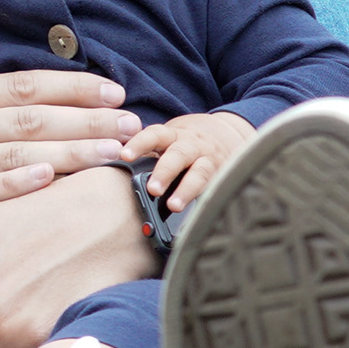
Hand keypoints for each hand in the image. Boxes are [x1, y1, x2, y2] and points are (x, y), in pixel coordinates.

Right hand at [0, 53, 140, 312]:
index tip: (115, 88)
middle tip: (135, 121)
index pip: (18, 87)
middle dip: (85, 117)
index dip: (69, 85)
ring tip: (113, 152)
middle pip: (27, 116)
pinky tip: (48, 179)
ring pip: (12, 153)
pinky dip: (10, 185)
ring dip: (67, 150)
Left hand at [133, 109, 257, 214]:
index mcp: (173, 135)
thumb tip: (121, 173)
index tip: (125, 156)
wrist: (228, 134)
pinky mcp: (223, 176)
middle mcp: (192, 145)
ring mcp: (209, 160)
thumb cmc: (186, 142)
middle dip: (164, 172)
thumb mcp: (168, 140)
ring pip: (200, 173)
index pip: (155, 134)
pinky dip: (209, 199)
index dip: (139, 144)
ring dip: (186, 190)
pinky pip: (217, 187)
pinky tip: (201, 214)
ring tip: (174, 206)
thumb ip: (150, 154)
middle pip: (178, 155)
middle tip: (152, 189)